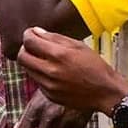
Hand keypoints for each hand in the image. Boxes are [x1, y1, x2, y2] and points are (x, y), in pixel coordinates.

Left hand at [12, 29, 127, 116]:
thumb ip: (55, 38)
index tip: (31, 33)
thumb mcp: (78, 46)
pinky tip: (53, 71)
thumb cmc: (95, 67)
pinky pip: (37, 81)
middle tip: (34, 46)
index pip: (30, 42)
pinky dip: (40, 74)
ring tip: (45, 59)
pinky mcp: (49, 95)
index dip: (28, 35)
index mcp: (59, 55)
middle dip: (25, 48)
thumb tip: (37, 32)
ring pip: (27, 69)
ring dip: (32, 62)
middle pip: (22, 57)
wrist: (105, 92)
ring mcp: (48, 86)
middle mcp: (50, 71)